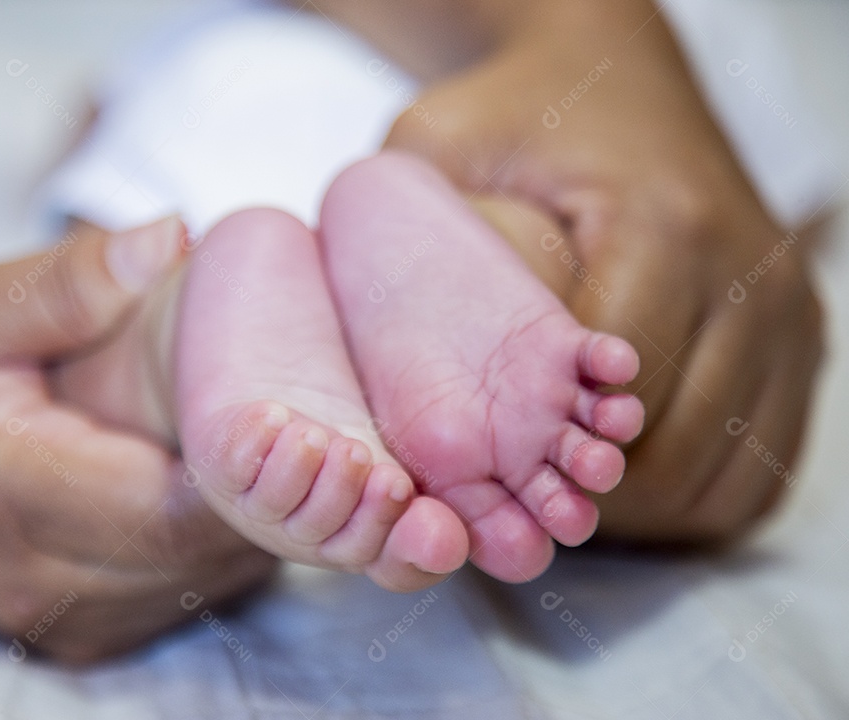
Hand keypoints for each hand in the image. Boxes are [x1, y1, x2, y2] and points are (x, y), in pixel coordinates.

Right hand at [0, 218, 276, 661]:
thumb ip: (63, 283)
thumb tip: (171, 236)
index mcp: (11, 496)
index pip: (168, 509)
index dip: (257, 474)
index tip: (317, 420)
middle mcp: (45, 582)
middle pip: (203, 552)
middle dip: (281, 497)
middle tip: (338, 430)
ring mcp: (68, 623)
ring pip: (207, 582)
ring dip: (264, 520)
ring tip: (306, 450)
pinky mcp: (86, 636)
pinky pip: (188, 593)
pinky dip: (228, 543)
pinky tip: (247, 485)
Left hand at [383, 0, 824, 542]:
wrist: (616, 75)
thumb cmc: (519, 113)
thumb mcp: (443, 141)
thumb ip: (407, 219)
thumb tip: (358, 325)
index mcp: (662, 228)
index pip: (620, 391)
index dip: (552, 448)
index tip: (493, 462)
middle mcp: (744, 272)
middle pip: (674, 443)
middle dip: (591, 486)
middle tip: (524, 492)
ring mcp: (786, 307)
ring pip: (722, 468)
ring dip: (642, 502)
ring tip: (569, 493)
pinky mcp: (800, 334)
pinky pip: (762, 464)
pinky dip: (701, 492)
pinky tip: (635, 483)